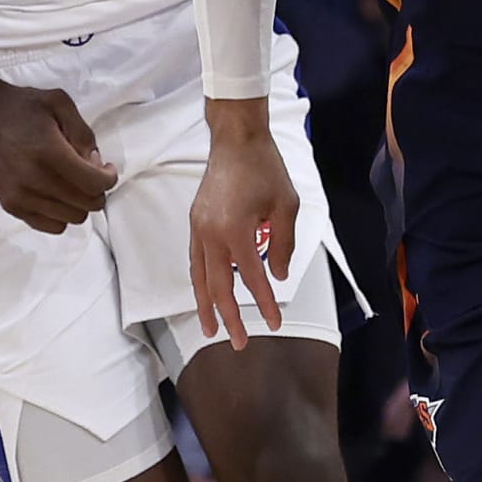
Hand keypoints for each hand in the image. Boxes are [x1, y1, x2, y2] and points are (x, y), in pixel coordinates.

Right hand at [0, 78, 116, 232]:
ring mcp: (20, 196)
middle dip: (97, 190)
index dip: (109, 179)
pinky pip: (53, 226)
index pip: (93, 184)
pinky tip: (57, 193)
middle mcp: (33, 179)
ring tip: (71, 182)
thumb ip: (83, 134)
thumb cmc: (22, 107)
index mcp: (48, 152)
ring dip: (80, 203)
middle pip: (87, 204)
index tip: (106, 168)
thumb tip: (95, 164)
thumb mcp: (60, 103)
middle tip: (89, 172)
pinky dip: (62, 214)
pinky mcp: (11, 206)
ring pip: (73, 218)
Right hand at [188, 128, 299, 349]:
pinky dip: (200, 281)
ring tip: (210, 329)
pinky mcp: (195, 222)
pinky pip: (195, 260)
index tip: (274, 323)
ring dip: (205, 305)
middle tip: (239, 343)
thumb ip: (283, 244)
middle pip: (218, 286)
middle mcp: (211, 234)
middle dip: (229, 317)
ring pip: (199, 277)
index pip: (252, 278)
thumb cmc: (264, 168)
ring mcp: (198, 228)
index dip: (264, 303)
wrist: (236, 138)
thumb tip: (277, 276)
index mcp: (236, 231)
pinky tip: (205, 294)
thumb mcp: (286, 206)